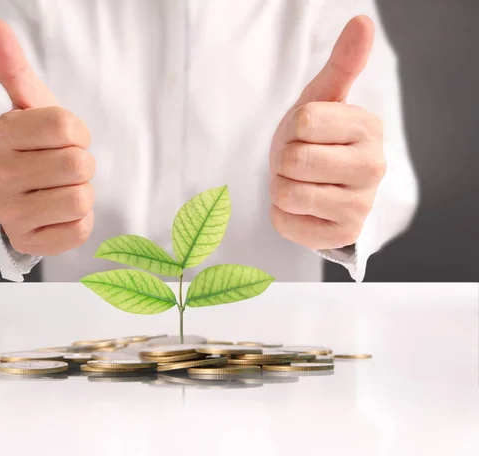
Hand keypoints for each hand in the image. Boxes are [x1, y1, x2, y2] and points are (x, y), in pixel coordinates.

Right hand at [0, 20, 94, 255]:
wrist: (28, 193)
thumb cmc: (37, 146)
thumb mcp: (30, 107)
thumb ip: (15, 69)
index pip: (68, 128)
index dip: (78, 134)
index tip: (65, 139)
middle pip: (78, 166)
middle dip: (81, 164)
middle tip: (64, 167)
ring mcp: (10, 213)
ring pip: (81, 199)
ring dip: (82, 194)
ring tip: (61, 189)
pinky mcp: (28, 242)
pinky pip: (80, 230)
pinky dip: (80, 222)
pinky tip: (60, 214)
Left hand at [269, 16, 385, 250]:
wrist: (320, 185)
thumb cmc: (317, 139)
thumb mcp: (323, 100)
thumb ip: (342, 65)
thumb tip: (361, 21)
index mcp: (368, 128)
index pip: (302, 122)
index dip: (291, 130)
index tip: (304, 135)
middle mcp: (373, 168)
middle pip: (294, 160)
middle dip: (284, 160)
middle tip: (299, 163)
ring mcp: (360, 206)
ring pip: (287, 193)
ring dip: (281, 188)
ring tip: (301, 184)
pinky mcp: (340, 236)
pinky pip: (285, 223)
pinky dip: (282, 215)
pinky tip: (303, 209)